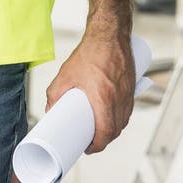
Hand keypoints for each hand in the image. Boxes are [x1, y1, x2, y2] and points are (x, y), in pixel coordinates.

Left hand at [45, 30, 134, 153]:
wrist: (110, 35)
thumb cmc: (90, 52)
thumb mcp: (66, 74)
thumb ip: (55, 93)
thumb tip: (50, 109)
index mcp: (103, 99)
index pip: (105, 133)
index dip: (96, 145)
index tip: (88, 147)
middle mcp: (119, 100)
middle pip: (115, 131)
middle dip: (103, 140)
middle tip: (90, 141)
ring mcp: (128, 94)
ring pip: (123, 122)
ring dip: (112, 130)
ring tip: (98, 130)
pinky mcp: (132, 88)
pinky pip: (128, 110)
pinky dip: (120, 118)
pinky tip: (111, 116)